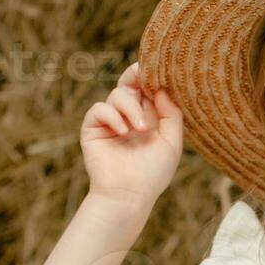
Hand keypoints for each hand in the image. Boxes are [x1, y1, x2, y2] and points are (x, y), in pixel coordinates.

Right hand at [80, 62, 183, 209]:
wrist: (129, 195)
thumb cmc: (153, 173)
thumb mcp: (171, 143)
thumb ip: (171, 115)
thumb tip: (162, 90)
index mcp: (150, 116)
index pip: (149, 88)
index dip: (152, 76)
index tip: (160, 68)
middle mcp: (130, 115)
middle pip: (129, 83)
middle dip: (136, 75)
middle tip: (143, 75)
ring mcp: (111, 120)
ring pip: (118, 94)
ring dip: (130, 108)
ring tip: (139, 130)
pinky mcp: (93, 128)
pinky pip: (100, 108)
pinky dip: (112, 116)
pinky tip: (123, 132)